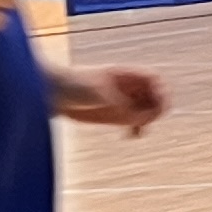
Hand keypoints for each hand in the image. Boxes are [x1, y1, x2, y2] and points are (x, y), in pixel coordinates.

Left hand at [52, 64, 168, 133]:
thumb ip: (118, 104)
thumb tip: (135, 117)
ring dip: (149, 120)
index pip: (154, 80)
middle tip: (147, 120)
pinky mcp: (112, 115)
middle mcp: (126, 88)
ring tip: (141, 130)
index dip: (161, 92)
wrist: (49, 91)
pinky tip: (131, 135)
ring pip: (145, 110)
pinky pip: (132, 121)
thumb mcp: (98, 94)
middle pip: (153, 96)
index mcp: (124, 75)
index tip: (158, 105)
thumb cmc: (72, 84)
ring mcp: (120, 101)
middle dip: (156, 108)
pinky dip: (137, 128)